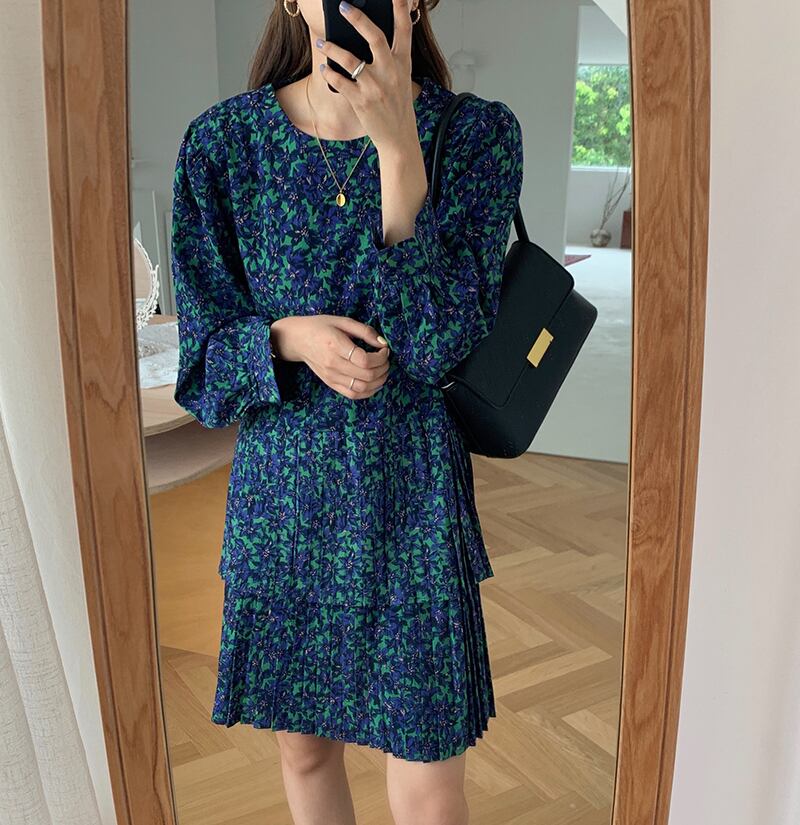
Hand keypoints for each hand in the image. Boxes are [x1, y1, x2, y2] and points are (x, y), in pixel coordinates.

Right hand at [270, 315, 390, 398]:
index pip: (365, 360)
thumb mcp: (343, 321)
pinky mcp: (330, 384)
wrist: (297, 339)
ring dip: (379, 381)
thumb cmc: (320, 327)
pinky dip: (368, 392)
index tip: (384, 349)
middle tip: (386, 359)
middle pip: (367, 375)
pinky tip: (374, 382)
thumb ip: (365, 331)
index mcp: (335, 345)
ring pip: (362, 388)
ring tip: (383, 371)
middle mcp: (332, 364)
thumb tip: (383, 343)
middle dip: (383, 368)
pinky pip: (353, 394)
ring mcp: (331, 377)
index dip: (381, 357)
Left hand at [315, 0, 417, 153]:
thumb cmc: (397, 106)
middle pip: (375, 36)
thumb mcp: (402, 80)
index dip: (399, 9)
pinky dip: (330, 73)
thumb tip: (367, 38)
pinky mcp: (362, 101)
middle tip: (344, 6)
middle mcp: (390, 72)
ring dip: (332, 48)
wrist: (399, 138)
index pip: (404, 30)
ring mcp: (376, 86)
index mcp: (403, 63)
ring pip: (350, 58)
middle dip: (358, 18)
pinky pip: (340, 81)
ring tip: (322, 42)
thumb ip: (390, 59)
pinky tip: (325, 68)